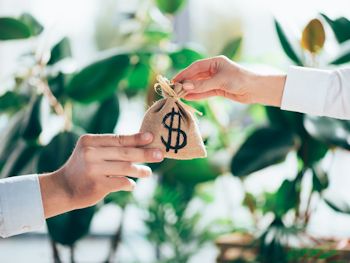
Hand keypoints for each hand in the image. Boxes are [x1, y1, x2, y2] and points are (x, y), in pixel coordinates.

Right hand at [39, 132, 162, 217]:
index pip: (118, 138)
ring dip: (140, 170)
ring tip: (148, 172)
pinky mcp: (97, 185)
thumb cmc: (82, 168)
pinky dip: (129, 183)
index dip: (136, 138)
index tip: (152, 137)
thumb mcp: (91, 152)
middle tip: (160, 155)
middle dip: (145, 154)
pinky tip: (132, 184)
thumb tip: (141, 144)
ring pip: (126, 168)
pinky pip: (121, 182)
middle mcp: (90, 153)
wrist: (62, 188)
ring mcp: (93, 169)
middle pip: (125, 152)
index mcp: (90, 141)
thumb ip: (111, 148)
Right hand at [173, 56, 285, 106]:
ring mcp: (216, 80)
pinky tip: (189, 97)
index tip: (174, 80)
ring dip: (190, 90)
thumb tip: (185, 86)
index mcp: (214, 62)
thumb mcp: (220, 81)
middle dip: (185, 83)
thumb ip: (202, 85)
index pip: (195, 67)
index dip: (184, 74)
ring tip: (179, 95)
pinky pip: (205, 92)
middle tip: (174, 90)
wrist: (256, 89)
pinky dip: (197, 95)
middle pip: (196, 76)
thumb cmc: (240, 79)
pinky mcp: (219, 90)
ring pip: (199, 85)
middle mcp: (214, 70)